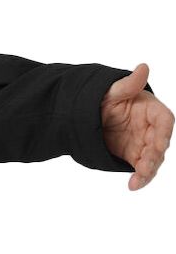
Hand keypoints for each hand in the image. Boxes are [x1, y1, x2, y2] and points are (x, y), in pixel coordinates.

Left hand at [101, 64, 173, 189]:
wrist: (89, 114)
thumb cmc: (104, 98)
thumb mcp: (112, 91)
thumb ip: (128, 85)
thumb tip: (143, 68)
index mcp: (150, 109)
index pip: (164, 120)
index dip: (163, 133)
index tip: (159, 144)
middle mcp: (150, 128)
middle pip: (159, 144)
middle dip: (154, 157)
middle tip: (144, 169)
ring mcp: (143, 143)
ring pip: (152, 160)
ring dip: (147, 172)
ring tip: (137, 182)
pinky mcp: (133, 156)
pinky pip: (140, 168)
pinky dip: (139, 178)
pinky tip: (133, 185)